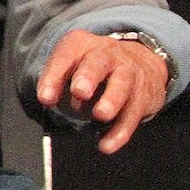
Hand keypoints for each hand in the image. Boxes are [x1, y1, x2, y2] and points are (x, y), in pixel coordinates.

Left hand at [36, 29, 169, 154]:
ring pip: (122, 85)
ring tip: (101, 115)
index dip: (54, 77)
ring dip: (111, 101)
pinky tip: (106, 145)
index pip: (65, 57)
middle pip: (98, 63)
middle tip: (79, 92)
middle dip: (88, 77)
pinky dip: (121, 131)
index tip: (45, 99)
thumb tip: (46, 99)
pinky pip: (133, 113)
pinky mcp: (144, 95)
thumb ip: (56, 79)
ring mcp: (129, 73)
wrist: (141, 60)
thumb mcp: (72, 63)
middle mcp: (107, 54)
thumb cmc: (92, 65)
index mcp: (82, 44)